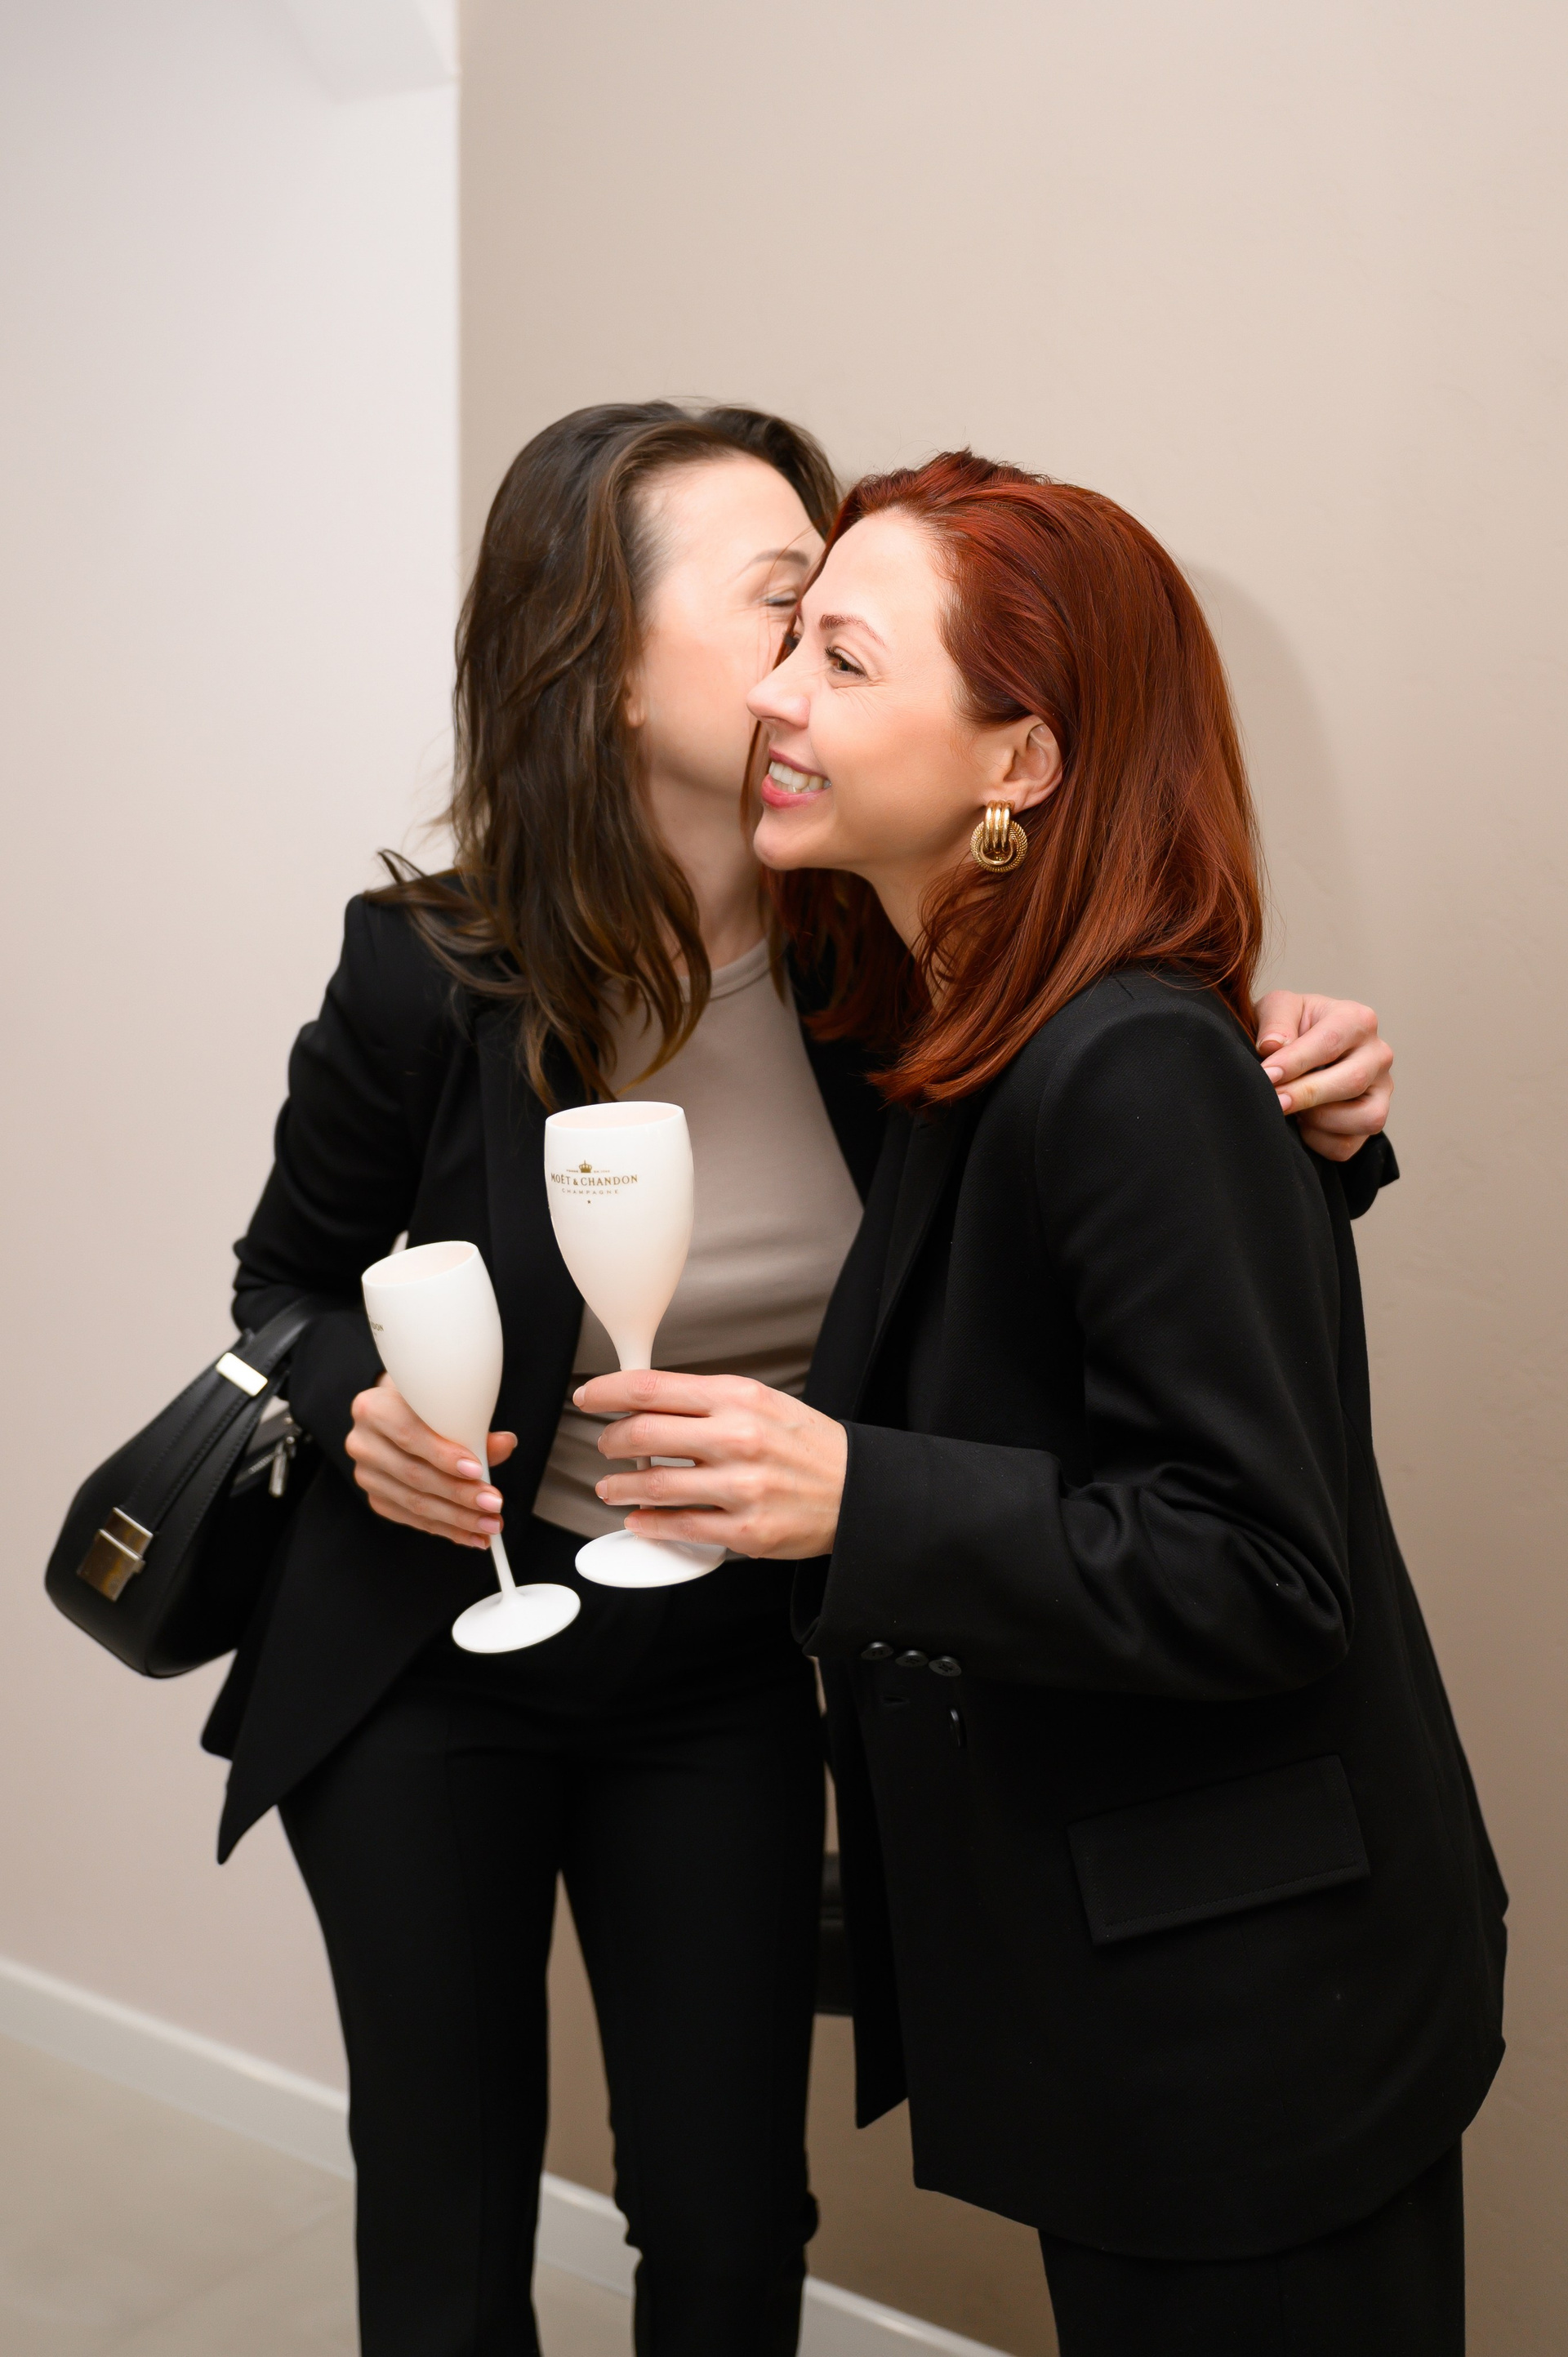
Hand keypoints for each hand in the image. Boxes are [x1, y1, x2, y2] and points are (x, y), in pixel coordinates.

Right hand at [345, 1374, 515, 1548]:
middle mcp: (363, 1443)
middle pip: (414, 1474)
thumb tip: (505, 1444)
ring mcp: (366, 1475)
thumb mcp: (443, 1405)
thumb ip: (471, 1425)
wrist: (398, 1416)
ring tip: (490, 1524)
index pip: (409, 1434)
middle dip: (459, 1494)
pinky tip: (472, 1534)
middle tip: (493, 1503)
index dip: (443, 1455)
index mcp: (374, 1408)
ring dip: (458, 1518)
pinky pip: (414, 1519)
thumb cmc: (424, 1407)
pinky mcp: (377, 1499)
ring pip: (415, 1502)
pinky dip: (447, 1529)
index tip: (476, 1470)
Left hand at [575, 1370, 846, 1558]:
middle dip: (610, 1442)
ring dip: (619, 1488)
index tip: (587, 1397)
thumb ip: (706, 1402)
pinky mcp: (746, 1529)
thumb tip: (647, 1404)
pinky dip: (648, 1524)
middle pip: (642, 1434)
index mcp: (738, 1398)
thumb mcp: (760, 1402)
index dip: (607, 1391)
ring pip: (653, 1486)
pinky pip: (679, 1527)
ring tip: (612, 1488)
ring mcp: (741, 1486)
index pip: (652, 1388)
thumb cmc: (805, 1445)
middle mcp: (737, 1438)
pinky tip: (640, 1520)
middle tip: (604, 1446)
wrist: (857, 1490)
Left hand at [1254, 991, 1393, 1164]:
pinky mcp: (1372, 1119)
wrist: (1301, 1050)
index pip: (1330, 1043)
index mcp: (1356, 1020)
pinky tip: (1301, 1124)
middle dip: (1306, 1095)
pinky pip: (1349, 1145)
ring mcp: (1381, 1090)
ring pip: (1364, 1118)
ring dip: (1319, 1121)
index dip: (1296, 1063)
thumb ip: (1276, 1020)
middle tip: (1273, 1101)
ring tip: (1292, 1109)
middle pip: (1352, 1081)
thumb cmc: (1291, 1026)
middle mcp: (1378, 1054)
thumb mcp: (1278, 1008)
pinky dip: (1319, 1141)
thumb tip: (1273, 1046)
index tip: (1267, 1076)